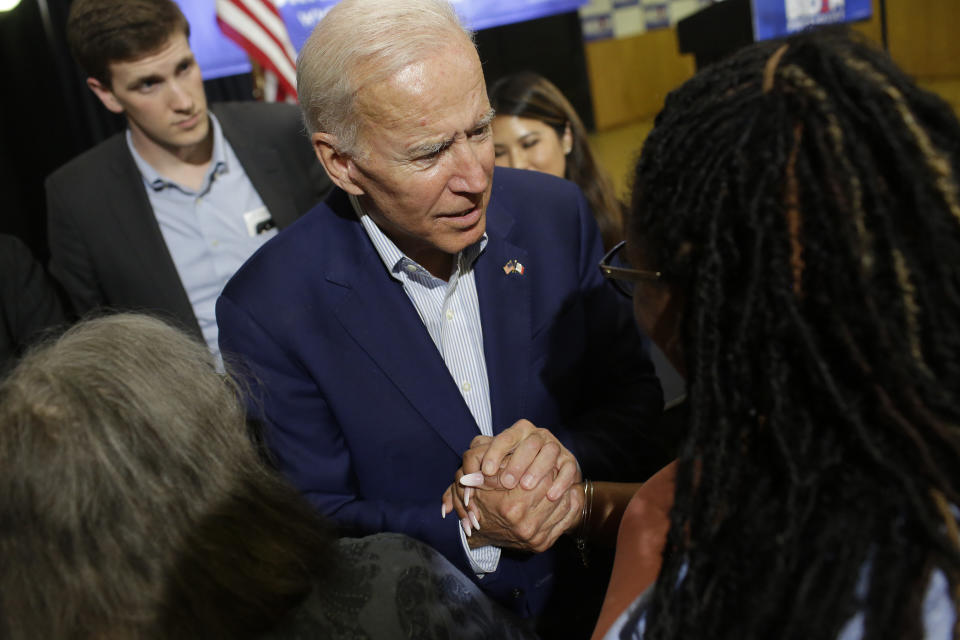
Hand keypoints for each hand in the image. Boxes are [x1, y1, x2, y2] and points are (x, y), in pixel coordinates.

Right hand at [445, 468, 582, 552]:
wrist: (482, 532)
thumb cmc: (483, 502)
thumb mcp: (481, 482)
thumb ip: (492, 468)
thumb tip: (502, 457)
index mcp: (511, 506)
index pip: (543, 478)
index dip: (544, 466)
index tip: (543, 459)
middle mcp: (525, 525)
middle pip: (554, 491)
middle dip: (554, 476)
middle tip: (553, 467)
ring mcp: (535, 537)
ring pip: (563, 504)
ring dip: (564, 489)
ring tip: (559, 478)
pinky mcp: (543, 544)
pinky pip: (567, 519)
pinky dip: (570, 504)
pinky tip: (568, 493)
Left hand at [463, 419, 580, 500]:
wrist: (548, 479)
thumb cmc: (513, 477)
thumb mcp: (491, 475)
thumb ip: (472, 483)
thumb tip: (450, 499)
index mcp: (516, 433)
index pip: (504, 437)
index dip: (494, 452)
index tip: (485, 471)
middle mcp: (536, 436)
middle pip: (528, 442)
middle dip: (516, 462)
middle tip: (507, 482)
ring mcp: (555, 447)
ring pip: (548, 451)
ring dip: (537, 469)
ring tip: (527, 487)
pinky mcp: (570, 461)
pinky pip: (567, 468)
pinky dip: (560, 481)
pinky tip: (551, 496)